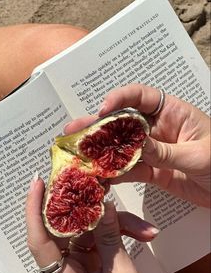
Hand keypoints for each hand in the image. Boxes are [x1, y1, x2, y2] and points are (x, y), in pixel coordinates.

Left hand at [26, 177, 158, 272]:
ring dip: (119, 225)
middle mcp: (65, 266)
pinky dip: (121, 232)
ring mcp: (79, 260)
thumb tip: (105, 206)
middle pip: (71, 226)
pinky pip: (101, 236)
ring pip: (92, 228)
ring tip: (144, 229)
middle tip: (101, 186)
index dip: (34, 209)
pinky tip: (141, 232)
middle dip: (90, 207)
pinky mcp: (91, 257)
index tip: (38, 182)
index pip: (39, 240)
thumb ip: (110, 239)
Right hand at [64, 84, 209, 207]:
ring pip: (122, 147)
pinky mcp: (152, 171)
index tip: (103, 108)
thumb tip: (134, 147)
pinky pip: (129, 170)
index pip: (141, 97)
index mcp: (172, 113)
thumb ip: (165, 151)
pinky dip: (114, 173)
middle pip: (123, 122)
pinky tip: (98, 175)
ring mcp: (152, 150)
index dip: (120, 98)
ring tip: (77, 152)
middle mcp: (157, 128)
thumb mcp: (198, 154)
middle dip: (98, 125)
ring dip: (100, 150)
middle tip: (74, 129)